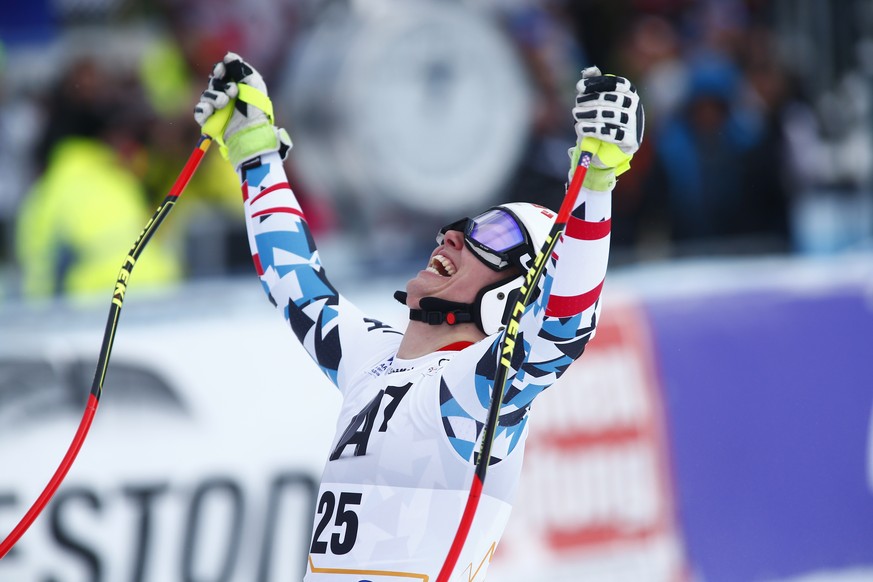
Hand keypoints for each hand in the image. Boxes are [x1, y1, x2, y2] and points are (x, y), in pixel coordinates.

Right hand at [193, 52, 290, 166]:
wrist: (251, 130)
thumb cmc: (255, 108)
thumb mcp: (253, 84)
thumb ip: (240, 68)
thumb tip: (228, 56)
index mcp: (237, 86)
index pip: (222, 73)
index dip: (219, 70)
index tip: (221, 71)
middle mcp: (226, 97)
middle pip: (213, 82)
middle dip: (220, 84)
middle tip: (232, 91)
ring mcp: (217, 110)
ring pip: (206, 96)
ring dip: (214, 97)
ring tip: (224, 103)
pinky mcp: (211, 122)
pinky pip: (199, 112)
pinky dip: (202, 109)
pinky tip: (210, 110)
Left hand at [571, 66, 643, 176]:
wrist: (609, 148)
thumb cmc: (602, 118)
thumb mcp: (596, 100)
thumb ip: (594, 84)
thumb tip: (589, 70)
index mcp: (629, 92)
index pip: (617, 83)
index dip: (597, 83)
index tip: (579, 87)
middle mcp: (634, 106)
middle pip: (613, 99)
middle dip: (591, 101)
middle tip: (576, 106)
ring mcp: (634, 123)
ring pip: (612, 116)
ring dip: (591, 115)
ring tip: (576, 116)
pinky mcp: (630, 141)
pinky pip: (613, 134)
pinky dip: (595, 130)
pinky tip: (581, 128)